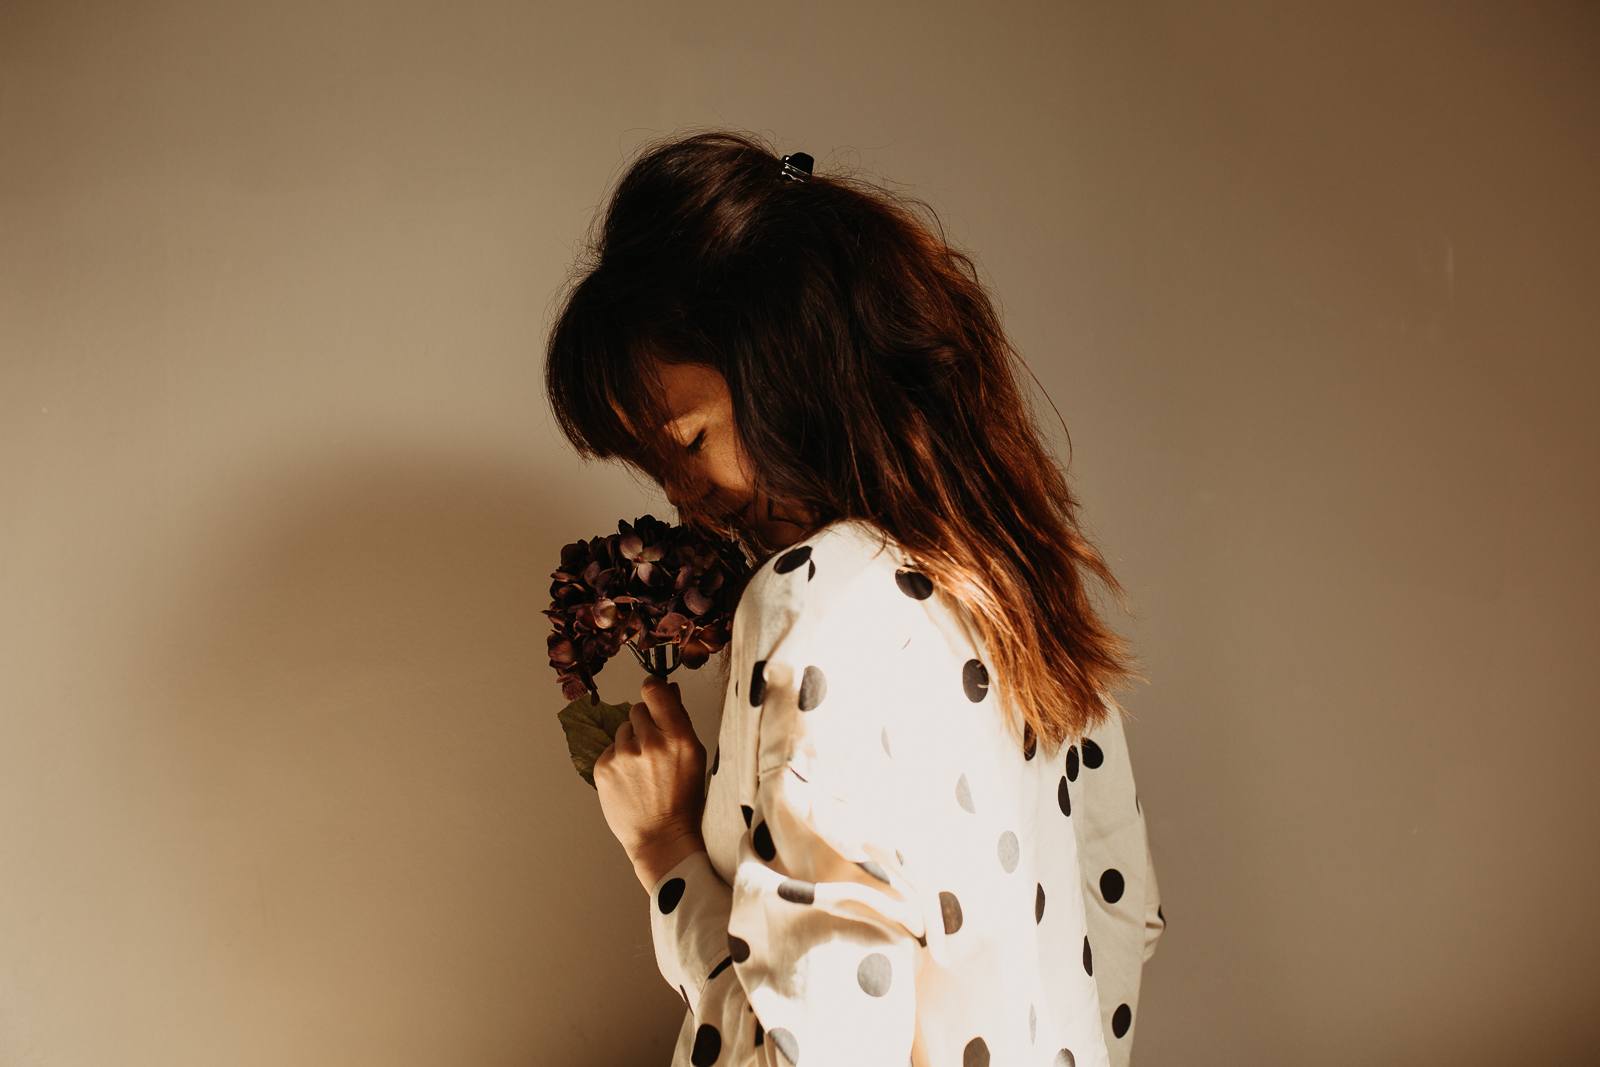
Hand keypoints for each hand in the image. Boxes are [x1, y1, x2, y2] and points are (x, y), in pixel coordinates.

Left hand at [594, 675, 707, 891]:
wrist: (662, 837)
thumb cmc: (683, 799)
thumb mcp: (694, 756)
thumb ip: (680, 719)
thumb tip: (669, 689)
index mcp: (678, 738)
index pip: (655, 691)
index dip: (653, 689)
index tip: (654, 692)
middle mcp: (649, 743)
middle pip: (637, 709)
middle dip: (645, 723)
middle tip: (655, 750)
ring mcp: (623, 756)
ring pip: (623, 730)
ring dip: (631, 743)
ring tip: (643, 771)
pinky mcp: (603, 768)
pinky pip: (610, 749)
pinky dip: (618, 760)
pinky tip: (631, 780)